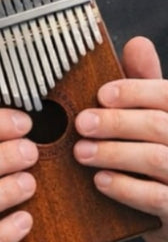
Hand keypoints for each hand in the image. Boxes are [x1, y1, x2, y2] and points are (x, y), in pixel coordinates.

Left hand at [74, 36, 167, 241]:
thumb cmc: (161, 151)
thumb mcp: (156, 113)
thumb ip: (146, 81)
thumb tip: (138, 43)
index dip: (134, 91)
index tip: (102, 94)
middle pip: (159, 125)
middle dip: (115, 122)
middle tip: (81, 124)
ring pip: (156, 160)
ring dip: (113, 153)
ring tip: (81, 152)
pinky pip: (157, 198)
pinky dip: (125, 188)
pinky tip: (100, 180)